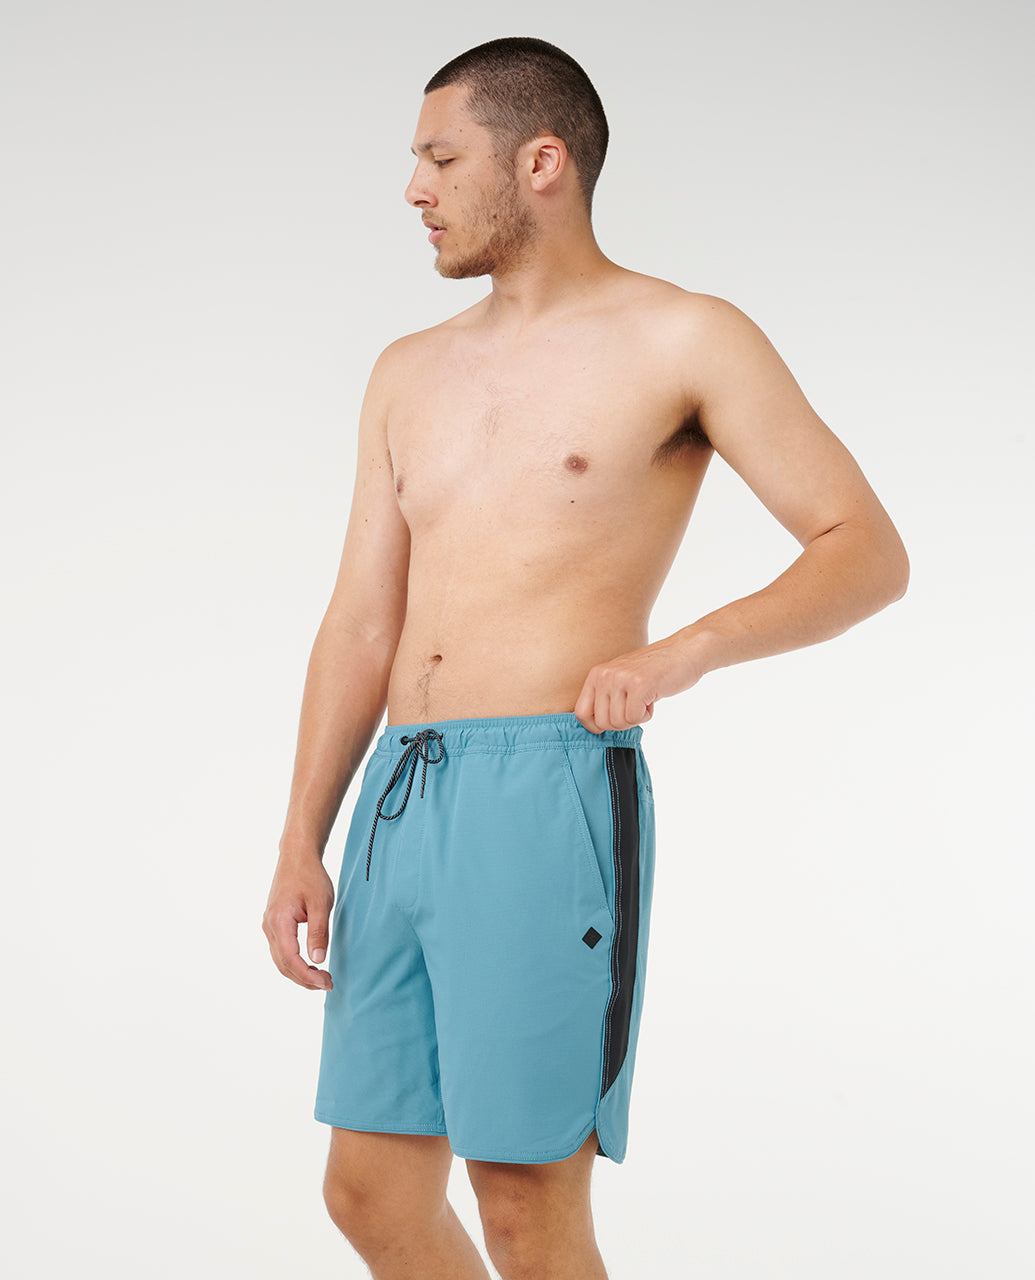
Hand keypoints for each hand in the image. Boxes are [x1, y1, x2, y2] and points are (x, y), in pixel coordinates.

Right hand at [262, 853, 334, 990]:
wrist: (297, 856)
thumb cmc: (310, 876)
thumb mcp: (321, 903)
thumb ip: (318, 932)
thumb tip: (318, 960)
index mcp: (279, 921)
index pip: (290, 959)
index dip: (308, 976)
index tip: (326, 982)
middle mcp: (269, 926)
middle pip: (282, 965)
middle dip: (304, 979)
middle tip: (327, 983)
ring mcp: (269, 925)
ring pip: (280, 960)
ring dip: (299, 972)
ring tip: (321, 978)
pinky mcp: (274, 923)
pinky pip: (280, 950)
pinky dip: (293, 962)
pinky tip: (309, 964)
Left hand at [573, 636, 702, 732]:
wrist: (685, 651)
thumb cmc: (655, 670)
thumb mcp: (621, 678)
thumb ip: (606, 697)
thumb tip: (594, 727)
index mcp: (597, 674)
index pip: (582, 713)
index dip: (597, 726)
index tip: (614, 721)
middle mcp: (604, 675)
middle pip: (602, 723)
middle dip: (622, 723)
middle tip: (636, 706)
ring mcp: (620, 679)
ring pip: (619, 722)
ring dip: (636, 717)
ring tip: (645, 698)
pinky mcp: (639, 685)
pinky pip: (635, 718)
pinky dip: (647, 715)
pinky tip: (652, 697)